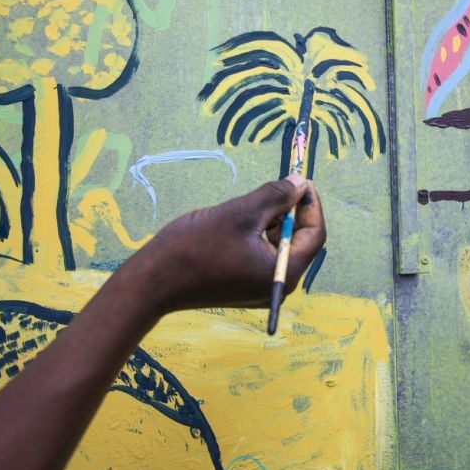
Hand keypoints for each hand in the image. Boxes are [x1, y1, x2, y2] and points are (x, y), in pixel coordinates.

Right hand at [130, 174, 324, 313]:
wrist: (154, 281)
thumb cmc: (196, 246)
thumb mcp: (240, 213)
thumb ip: (275, 196)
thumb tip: (301, 184)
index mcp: (284, 274)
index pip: (315, 234)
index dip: (311, 204)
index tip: (300, 180)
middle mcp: (278, 286)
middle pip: (299, 241)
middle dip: (290, 212)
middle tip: (275, 186)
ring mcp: (260, 289)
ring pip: (279, 246)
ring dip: (272, 222)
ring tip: (250, 205)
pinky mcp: (244, 286)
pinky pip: (262, 256)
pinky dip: (257, 235)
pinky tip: (238, 222)